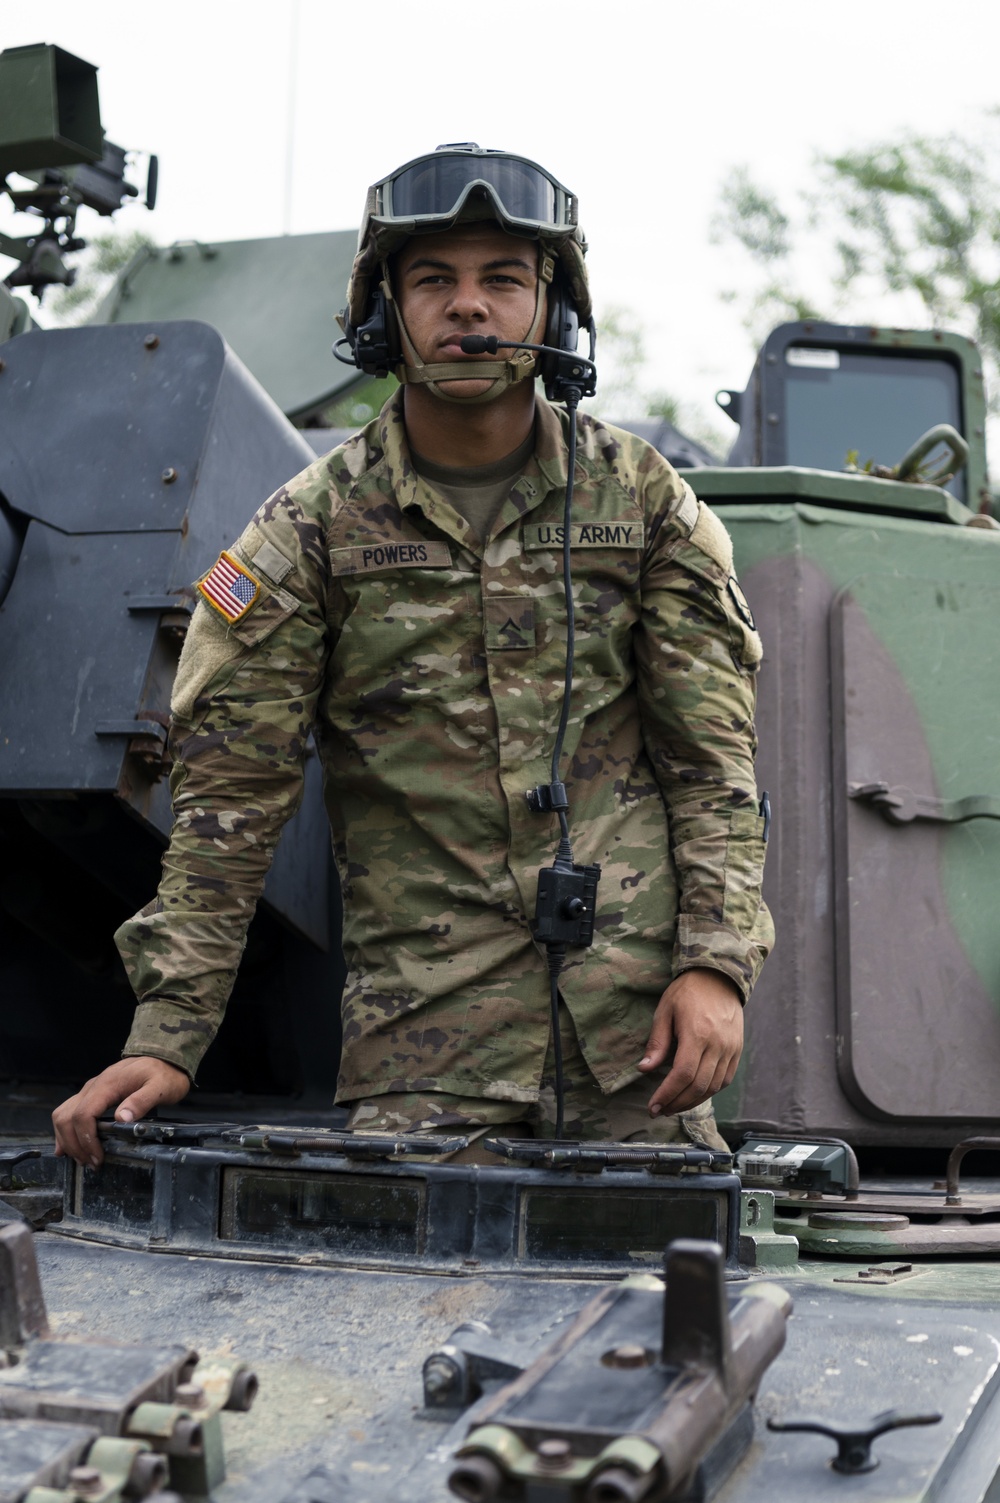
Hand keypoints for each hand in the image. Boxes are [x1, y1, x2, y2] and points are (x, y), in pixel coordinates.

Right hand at [52, 1057, 190, 1166]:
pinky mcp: (91, 1096)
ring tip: (82, 1158)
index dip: (86, 1139)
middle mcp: (93, 1087)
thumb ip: (142, 1101)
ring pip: (62, 1115)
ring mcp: (90, 1091)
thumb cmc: (163, 1074)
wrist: (163, 1059)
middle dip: (75, 1144)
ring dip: (67, 1139)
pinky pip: (68, 1112)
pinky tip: (67, 1147)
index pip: (83, 1114)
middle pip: (67, 1117)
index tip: (98, 1157)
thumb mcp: (161, 1087)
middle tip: (91, 1163)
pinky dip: (65, 1131)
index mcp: (108, 1084)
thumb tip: (121, 1118)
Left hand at [637, 968, 743, 1115]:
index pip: (682, 1075)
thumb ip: (657, 1042)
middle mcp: (718, 1044)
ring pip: (713, 1087)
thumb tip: (644, 1070)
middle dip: (677, 1103)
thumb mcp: (665, 1010)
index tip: (653, 1106)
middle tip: (660, 1111)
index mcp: (697, 1033)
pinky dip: (709, 1091)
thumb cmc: (687, 992)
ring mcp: (731, 1049)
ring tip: (674, 1106)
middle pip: (698, 1086)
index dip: (667, 1095)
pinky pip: (725, 1080)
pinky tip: (693, 1094)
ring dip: (692, 1101)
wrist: (718, 977)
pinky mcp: (737, 1050)